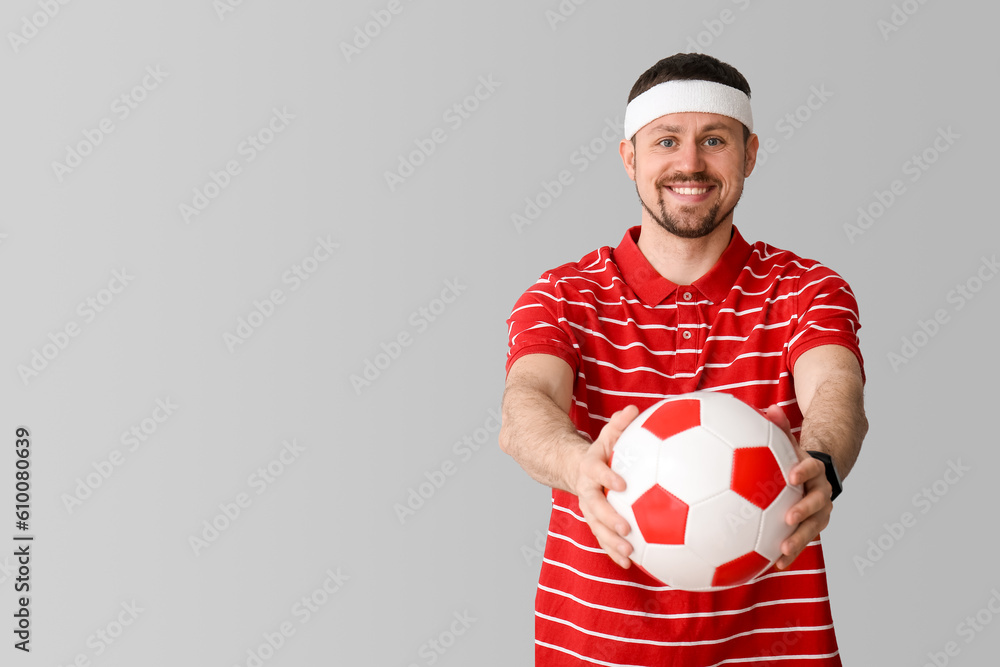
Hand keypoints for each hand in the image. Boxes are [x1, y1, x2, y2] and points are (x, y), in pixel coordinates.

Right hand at [572, 405, 639, 568]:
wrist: (570, 467)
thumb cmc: (597, 452)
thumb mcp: (606, 436)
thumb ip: (619, 425)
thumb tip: (633, 408)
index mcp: (590, 470)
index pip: (598, 472)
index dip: (608, 477)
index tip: (622, 484)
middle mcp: (587, 491)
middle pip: (595, 507)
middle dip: (609, 519)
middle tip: (625, 529)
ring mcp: (589, 508)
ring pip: (597, 527)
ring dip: (611, 542)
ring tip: (629, 554)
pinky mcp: (595, 521)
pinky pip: (603, 538)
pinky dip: (614, 552)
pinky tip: (630, 566)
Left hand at [764, 405, 832, 570]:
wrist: (818, 475)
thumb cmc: (794, 457)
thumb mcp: (788, 440)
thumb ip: (780, 427)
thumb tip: (770, 409)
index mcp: (814, 471)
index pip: (813, 468)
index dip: (804, 471)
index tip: (792, 474)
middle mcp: (821, 493)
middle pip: (817, 503)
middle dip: (804, 512)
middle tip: (789, 519)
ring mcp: (819, 513)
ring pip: (812, 528)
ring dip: (799, 540)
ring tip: (783, 552)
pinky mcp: (810, 527)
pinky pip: (801, 541)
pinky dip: (790, 554)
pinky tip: (774, 566)